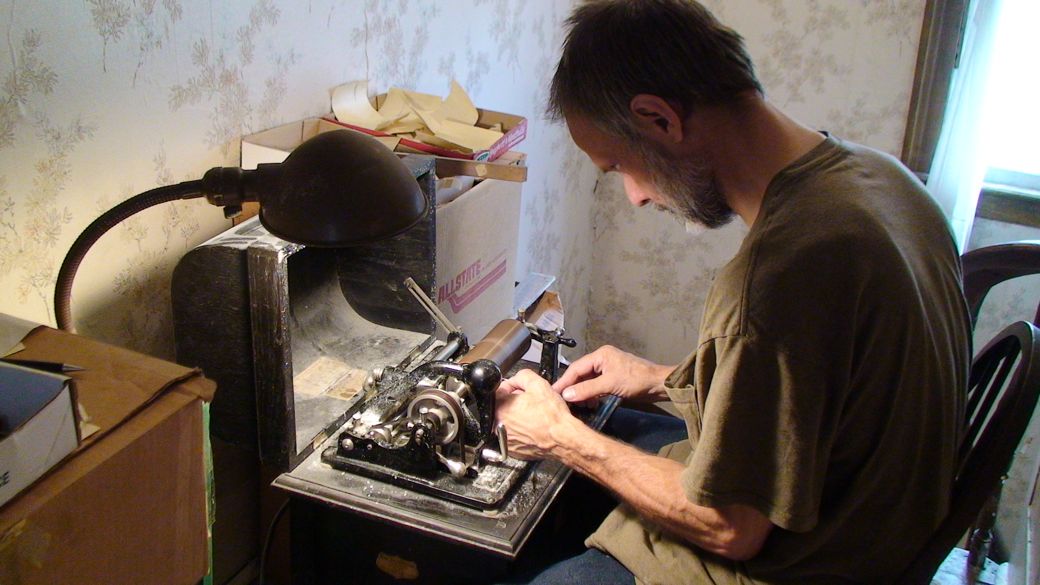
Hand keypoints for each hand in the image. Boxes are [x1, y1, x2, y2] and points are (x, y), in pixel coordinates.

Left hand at [496, 369, 579, 459]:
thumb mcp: (538, 384)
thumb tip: (515, 379)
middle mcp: (497, 425)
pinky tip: (532, 428)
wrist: (562, 439)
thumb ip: (522, 376)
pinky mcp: (512, 450)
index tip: (521, 391)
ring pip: (507, 422)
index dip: (512, 388)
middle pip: (502, 407)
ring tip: (533, 417)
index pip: (499, 391)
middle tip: (530, 404)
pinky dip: (521, 432)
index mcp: (500, 407)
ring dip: (517, 418)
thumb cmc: (552, 416)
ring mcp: (504, 439)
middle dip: (514, 403)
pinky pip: (513, 436)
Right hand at [552, 345, 673, 402]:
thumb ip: (587, 389)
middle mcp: (602, 360)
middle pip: (581, 374)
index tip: (553, 393)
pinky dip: (591, 395)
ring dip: (582, 393)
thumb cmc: (636, 380)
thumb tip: (566, 395)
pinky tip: (590, 404)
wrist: (659, 385)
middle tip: (561, 402)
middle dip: (572, 388)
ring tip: (576, 406)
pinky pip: (596, 386)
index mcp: (600, 355)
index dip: (564, 381)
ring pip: (588, 381)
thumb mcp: (610, 384)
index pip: (576, 368)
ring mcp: (608, 370)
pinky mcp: (613, 379)